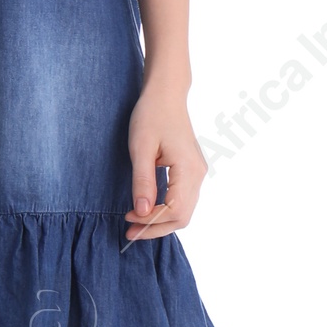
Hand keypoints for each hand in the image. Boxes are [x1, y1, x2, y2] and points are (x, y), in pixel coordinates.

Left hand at [124, 82, 206, 242]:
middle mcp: (198, 174)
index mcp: (188, 169)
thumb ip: (142, 182)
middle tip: (129, 231)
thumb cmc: (151, 115)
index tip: (128, 220)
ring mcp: (197, 173)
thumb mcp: (140, 148)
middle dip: (156, 228)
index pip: (175, 211)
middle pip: (183, 216)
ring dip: (161, 221)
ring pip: (185, 211)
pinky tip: (148, 210)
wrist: (166, 95)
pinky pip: (183, 200)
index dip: (151, 222)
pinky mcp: (191, 170)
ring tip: (136, 224)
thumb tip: (142, 213)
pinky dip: (166, 211)